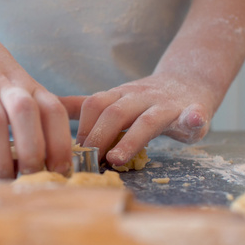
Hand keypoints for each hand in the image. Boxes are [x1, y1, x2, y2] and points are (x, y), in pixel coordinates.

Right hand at [0, 26, 71, 178]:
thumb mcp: (26, 83)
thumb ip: (53, 105)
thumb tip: (89, 116)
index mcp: (29, 87)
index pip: (53, 111)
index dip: (61, 142)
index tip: (62, 171)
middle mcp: (6, 87)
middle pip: (26, 114)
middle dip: (32, 151)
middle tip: (31, 180)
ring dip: (0, 157)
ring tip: (2, 183)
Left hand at [65, 73, 215, 166]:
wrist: (188, 82)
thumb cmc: (146, 99)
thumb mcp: (116, 99)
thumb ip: (87, 106)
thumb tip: (50, 106)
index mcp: (120, 95)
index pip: (95, 105)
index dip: (84, 127)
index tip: (72, 151)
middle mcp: (141, 97)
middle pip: (116, 113)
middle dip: (99, 138)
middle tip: (88, 162)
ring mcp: (167, 104)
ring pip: (148, 120)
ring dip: (132, 140)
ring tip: (117, 159)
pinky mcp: (193, 111)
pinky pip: (193, 114)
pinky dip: (193, 118)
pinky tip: (193, 120)